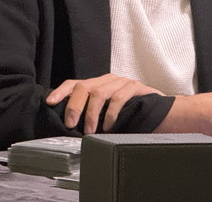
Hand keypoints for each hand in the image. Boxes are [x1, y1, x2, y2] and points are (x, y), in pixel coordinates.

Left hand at [46, 74, 162, 134]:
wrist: (162, 113)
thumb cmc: (132, 115)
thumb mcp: (107, 114)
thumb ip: (92, 113)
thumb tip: (69, 125)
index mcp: (99, 84)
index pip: (75, 83)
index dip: (61, 92)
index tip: (50, 103)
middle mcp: (109, 80)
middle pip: (84, 86)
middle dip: (74, 106)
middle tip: (71, 125)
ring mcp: (123, 82)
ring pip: (99, 92)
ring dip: (92, 115)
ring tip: (90, 131)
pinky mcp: (136, 87)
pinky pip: (119, 97)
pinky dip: (111, 114)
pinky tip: (109, 126)